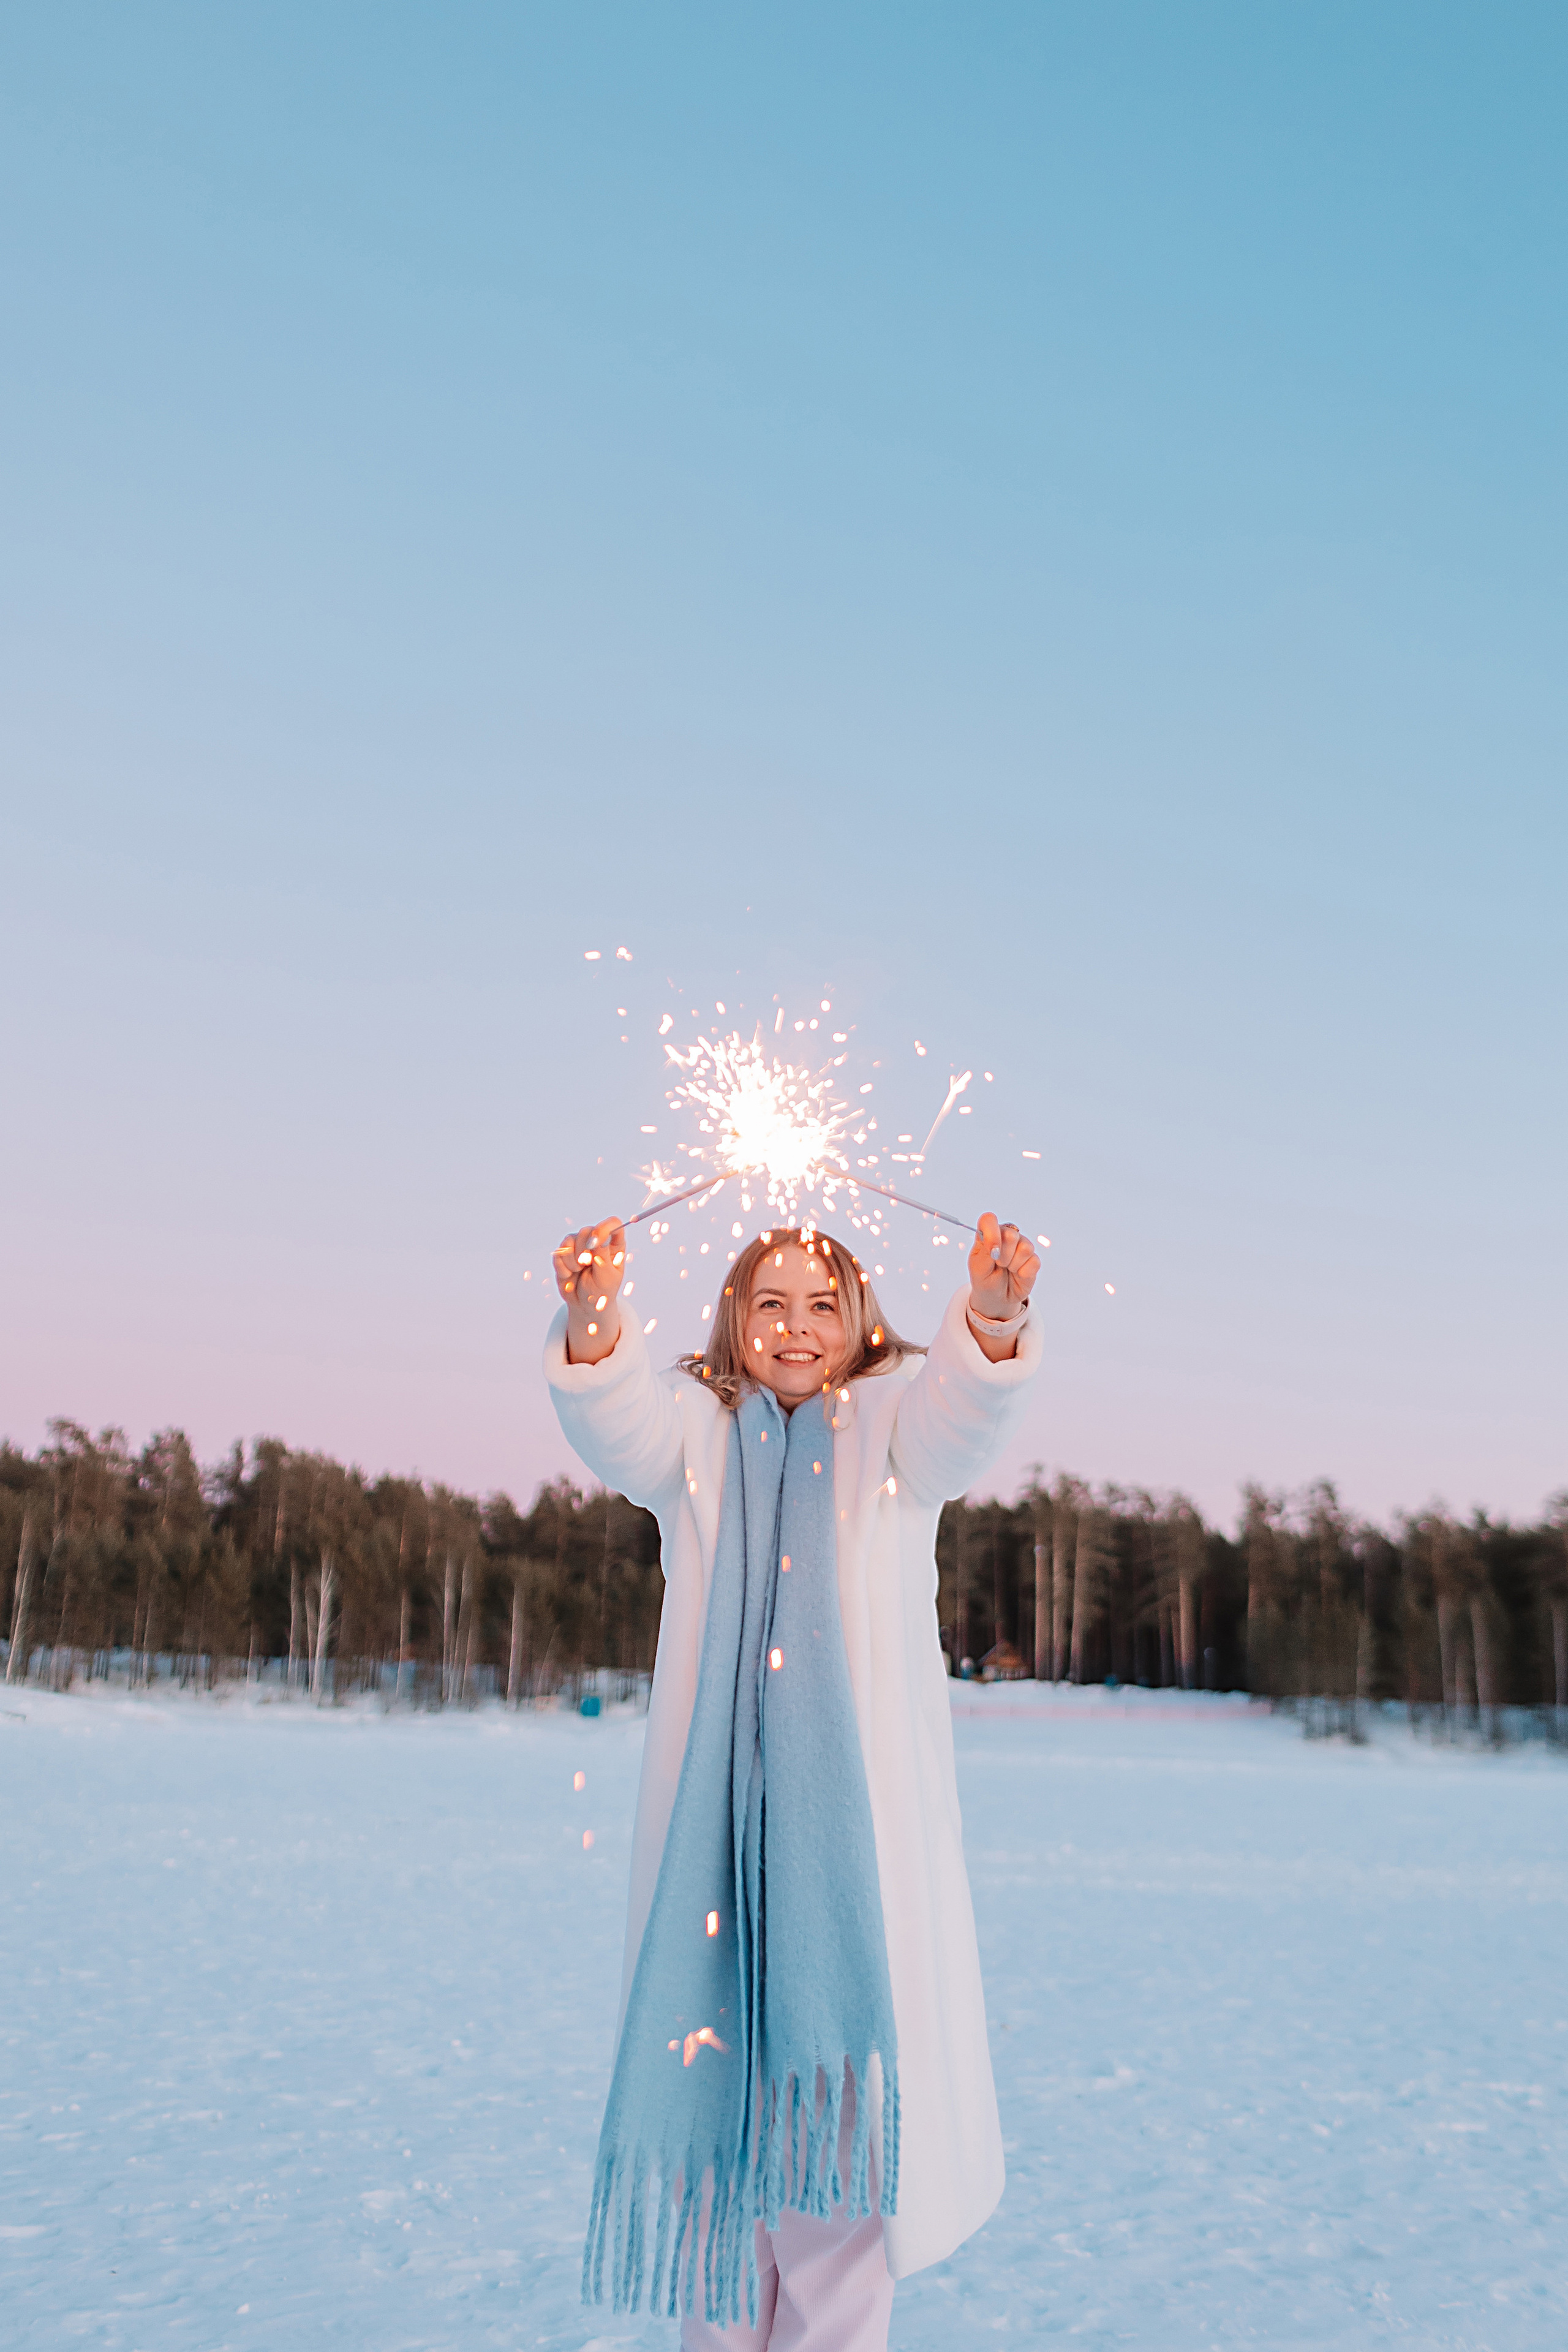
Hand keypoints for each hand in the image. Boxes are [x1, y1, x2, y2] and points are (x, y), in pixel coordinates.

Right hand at [553, 1217, 626, 1365]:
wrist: (584, 1306)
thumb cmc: (601, 1293)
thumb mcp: (606, 1277)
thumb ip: (602, 1256)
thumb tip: (599, 1236)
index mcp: (614, 1246)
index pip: (613, 1224)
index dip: (603, 1228)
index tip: (595, 1241)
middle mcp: (597, 1242)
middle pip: (587, 1231)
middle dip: (583, 1251)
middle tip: (586, 1266)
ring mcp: (579, 1246)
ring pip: (570, 1239)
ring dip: (572, 1261)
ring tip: (579, 1272)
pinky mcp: (565, 1253)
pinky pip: (559, 1253)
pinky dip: (562, 1267)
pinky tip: (568, 1275)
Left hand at [966, 1213, 1037, 1345]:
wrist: (996, 1298)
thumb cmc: (984, 1280)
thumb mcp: (978, 1268)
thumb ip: (984, 1252)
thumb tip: (996, 1244)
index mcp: (988, 1234)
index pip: (989, 1220)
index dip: (992, 1233)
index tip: (992, 1251)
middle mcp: (1006, 1236)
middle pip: (1011, 1235)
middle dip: (1003, 1256)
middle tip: (998, 1264)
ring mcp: (1022, 1246)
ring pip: (1025, 1247)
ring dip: (1013, 1264)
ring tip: (1007, 1269)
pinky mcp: (1033, 1259)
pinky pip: (1034, 1261)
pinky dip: (1023, 1273)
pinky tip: (1017, 1275)